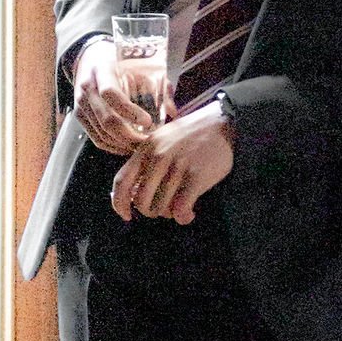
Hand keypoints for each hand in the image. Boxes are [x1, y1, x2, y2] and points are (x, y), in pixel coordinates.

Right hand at [72, 33, 157, 153]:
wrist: (89, 57)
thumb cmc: (117, 60)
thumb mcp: (137, 65)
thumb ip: (157, 85)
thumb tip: (172, 112)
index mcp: (102, 71)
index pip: (111, 94)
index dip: (129, 111)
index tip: (148, 121)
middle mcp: (87, 88)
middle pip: (107, 120)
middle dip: (130, 136)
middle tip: (148, 141)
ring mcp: (81, 104)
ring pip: (102, 134)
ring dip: (123, 144)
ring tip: (141, 145)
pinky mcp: (80, 116)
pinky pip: (97, 138)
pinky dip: (113, 146)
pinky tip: (127, 145)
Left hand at [111, 101, 236, 224]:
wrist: (222, 123)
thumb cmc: (190, 136)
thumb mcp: (160, 140)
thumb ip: (145, 162)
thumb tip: (133, 194)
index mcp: (145, 149)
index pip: (121, 181)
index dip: (119, 203)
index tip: (126, 215)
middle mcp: (158, 158)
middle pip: (140, 200)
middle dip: (150, 212)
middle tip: (163, 210)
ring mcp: (177, 166)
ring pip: (161, 207)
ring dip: (170, 214)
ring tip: (179, 208)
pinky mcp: (196, 176)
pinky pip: (181, 208)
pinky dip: (183, 217)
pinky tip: (190, 214)